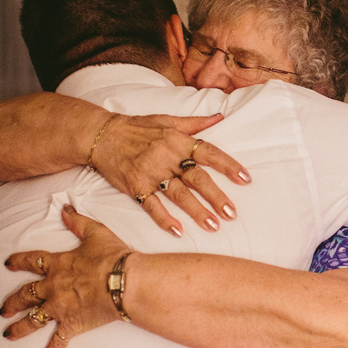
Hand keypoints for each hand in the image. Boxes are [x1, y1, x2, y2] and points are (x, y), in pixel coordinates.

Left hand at [0, 205, 131, 347]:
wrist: (124, 281)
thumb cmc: (113, 256)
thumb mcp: (95, 232)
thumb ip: (78, 221)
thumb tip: (65, 209)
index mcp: (58, 264)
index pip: (32, 262)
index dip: (18, 262)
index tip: (8, 263)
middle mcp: (53, 287)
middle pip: (26, 294)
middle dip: (13, 301)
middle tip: (2, 308)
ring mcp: (60, 308)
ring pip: (33, 319)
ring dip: (19, 327)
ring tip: (8, 334)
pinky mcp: (72, 325)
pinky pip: (57, 343)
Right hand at [92, 113, 250, 236]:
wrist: (102, 135)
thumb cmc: (137, 127)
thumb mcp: (168, 120)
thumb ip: (195, 123)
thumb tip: (220, 116)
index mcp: (178, 141)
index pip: (209, 153)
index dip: (228, 165)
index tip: (245, 179)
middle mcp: (167, 157)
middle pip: (197, 178)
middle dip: (216, 197)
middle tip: (232, 213)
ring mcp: (151, 173)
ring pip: (178, 194)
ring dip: (196, 211)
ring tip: (213, 226)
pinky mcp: (136, 186)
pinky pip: (152, 205)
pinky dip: (164, 219)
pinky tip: (178, 231)